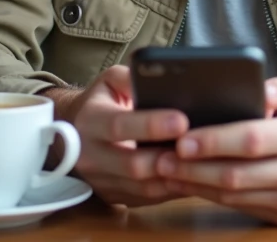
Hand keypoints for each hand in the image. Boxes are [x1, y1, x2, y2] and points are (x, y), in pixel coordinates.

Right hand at [49, 66, 188, 206]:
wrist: (73, 134)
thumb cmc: (101, 102)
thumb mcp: (110, 81)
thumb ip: (131, 77)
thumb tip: (160, 78)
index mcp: (90, 121)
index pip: (120, 125)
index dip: (150, 125)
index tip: (181, 120)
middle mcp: (90, 156)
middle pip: (132, 165)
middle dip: (167, 158)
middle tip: (198, 149)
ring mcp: (101, 181)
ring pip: (143, 187)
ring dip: (175, 178)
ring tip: (203, 166)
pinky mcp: (114, 197)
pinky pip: (148, 199)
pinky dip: (173, 190)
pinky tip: (194, 179)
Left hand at [155, 78, 276, 225]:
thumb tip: (254, 88)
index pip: (252, 140)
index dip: (214, 140)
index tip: (182, 138)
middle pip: (237, 174)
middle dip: (193, 168)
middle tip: (160, 157)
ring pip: (235, 196)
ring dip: (195, 185)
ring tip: (166, 170)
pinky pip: (242, 207)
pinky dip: (212, 197)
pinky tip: (191, 183)